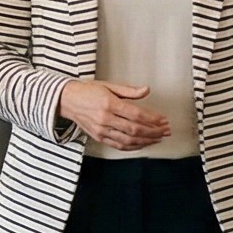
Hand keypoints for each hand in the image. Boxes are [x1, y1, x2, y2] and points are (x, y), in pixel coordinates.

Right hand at [57, 79, 172, 150]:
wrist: (67, 100)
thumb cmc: (87, 91)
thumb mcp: (109, 85)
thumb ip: (129, 91)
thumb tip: (146, 90)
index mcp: (109, 104)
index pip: (137, 114)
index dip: (153, 119)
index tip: (163, 120)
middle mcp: (105, 119)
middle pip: (135, 130)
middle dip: (154, 132)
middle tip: (165, 130)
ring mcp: (101, 130)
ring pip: (129, 141)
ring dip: (146, 141)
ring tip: (158, 138)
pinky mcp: (98, 137)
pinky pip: (119, 145)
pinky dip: (133, 147)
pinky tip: (143, 144)